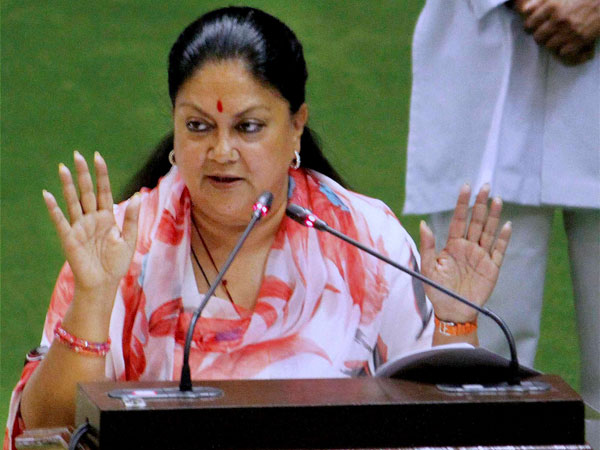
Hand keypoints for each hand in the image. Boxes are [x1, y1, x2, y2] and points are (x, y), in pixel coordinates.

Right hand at [43, 151, 140, 294]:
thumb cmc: (117, 263)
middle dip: (83, 173)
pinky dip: (54, 208)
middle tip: (78, 154)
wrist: (104, 284)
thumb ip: (132, 217)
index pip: (103, 191)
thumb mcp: (129, 238)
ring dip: (67, 185)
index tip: (98, 157)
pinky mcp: (69, 238)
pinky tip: (48, 195)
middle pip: (86, 191)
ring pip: (73, 201)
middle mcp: (91, 218)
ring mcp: (79, 227)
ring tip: (62, 167)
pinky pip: (60, 220)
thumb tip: (137, 195)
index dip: (101, 174)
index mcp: (106, 217)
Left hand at [419, 184, 511, 322]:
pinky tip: (507, 225)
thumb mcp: (428, 268)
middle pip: (476, 221)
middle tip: (484, 186)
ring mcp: (481, 256)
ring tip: (496, 199)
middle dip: (480, 204)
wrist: (452, 312)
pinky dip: (504, 238)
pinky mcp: (492, 267)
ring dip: (493, 216)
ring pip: (489, 231)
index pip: (459, 219)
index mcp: (452, 245)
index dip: (462, 203)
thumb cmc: (437, 290)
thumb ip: (427, 246)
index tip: (466, 187)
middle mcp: (468, 247)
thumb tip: (423, 224)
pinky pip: (499, 250)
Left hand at [515, 0, 599, 64]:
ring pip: (549, 46)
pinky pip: (563, 53)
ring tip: (559, 39)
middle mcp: (558, 20)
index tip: (532, 28)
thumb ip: (541, 2)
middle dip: (541, 37)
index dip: (530, 27)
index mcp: (552, 6)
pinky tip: (569, 44)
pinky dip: (565, 50)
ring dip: (553, 44)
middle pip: (538, 38)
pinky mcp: (579, 40)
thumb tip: (525, 10)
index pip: (529, 24)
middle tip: (547, 34)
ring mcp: (568, 31)